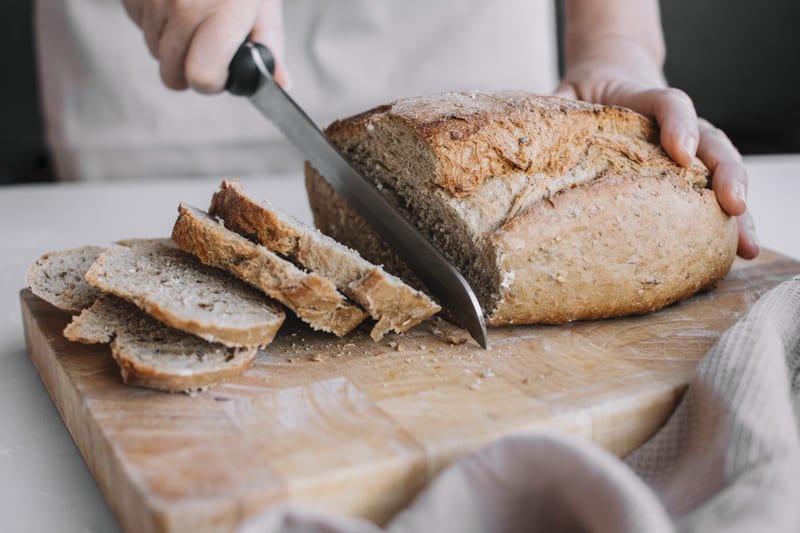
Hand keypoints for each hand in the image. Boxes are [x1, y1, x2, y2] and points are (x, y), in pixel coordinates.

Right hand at [121, 0, 289, 92]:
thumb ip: (269, 41)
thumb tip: (280, 81)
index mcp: (222, 12)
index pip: (201, 77)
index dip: (213, 81)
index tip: (222, 71)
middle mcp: (182, 5)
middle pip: (171, 74)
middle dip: (190, 68)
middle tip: (208, 48)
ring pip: (152, 49)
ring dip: (171, 43)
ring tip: (193, 15)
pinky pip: (137, 23)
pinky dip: (154, 20)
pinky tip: (172, 1)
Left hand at [556, 66, 759, 258]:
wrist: (611, 75)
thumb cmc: (586, 93)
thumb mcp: (566, 96)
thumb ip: (552, 112)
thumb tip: (520, 141)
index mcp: (641, 99)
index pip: (668, 103)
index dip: (678, 124)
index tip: (680, 151)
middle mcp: (675, 124)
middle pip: (711, 141)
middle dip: (725, 174)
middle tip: (733, 204)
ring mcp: (688, 148)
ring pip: (721, 170)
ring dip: (737, 207)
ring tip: (744, 244)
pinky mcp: (688, 173)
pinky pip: (711, 194)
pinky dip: (726, 221)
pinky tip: (736, 252)